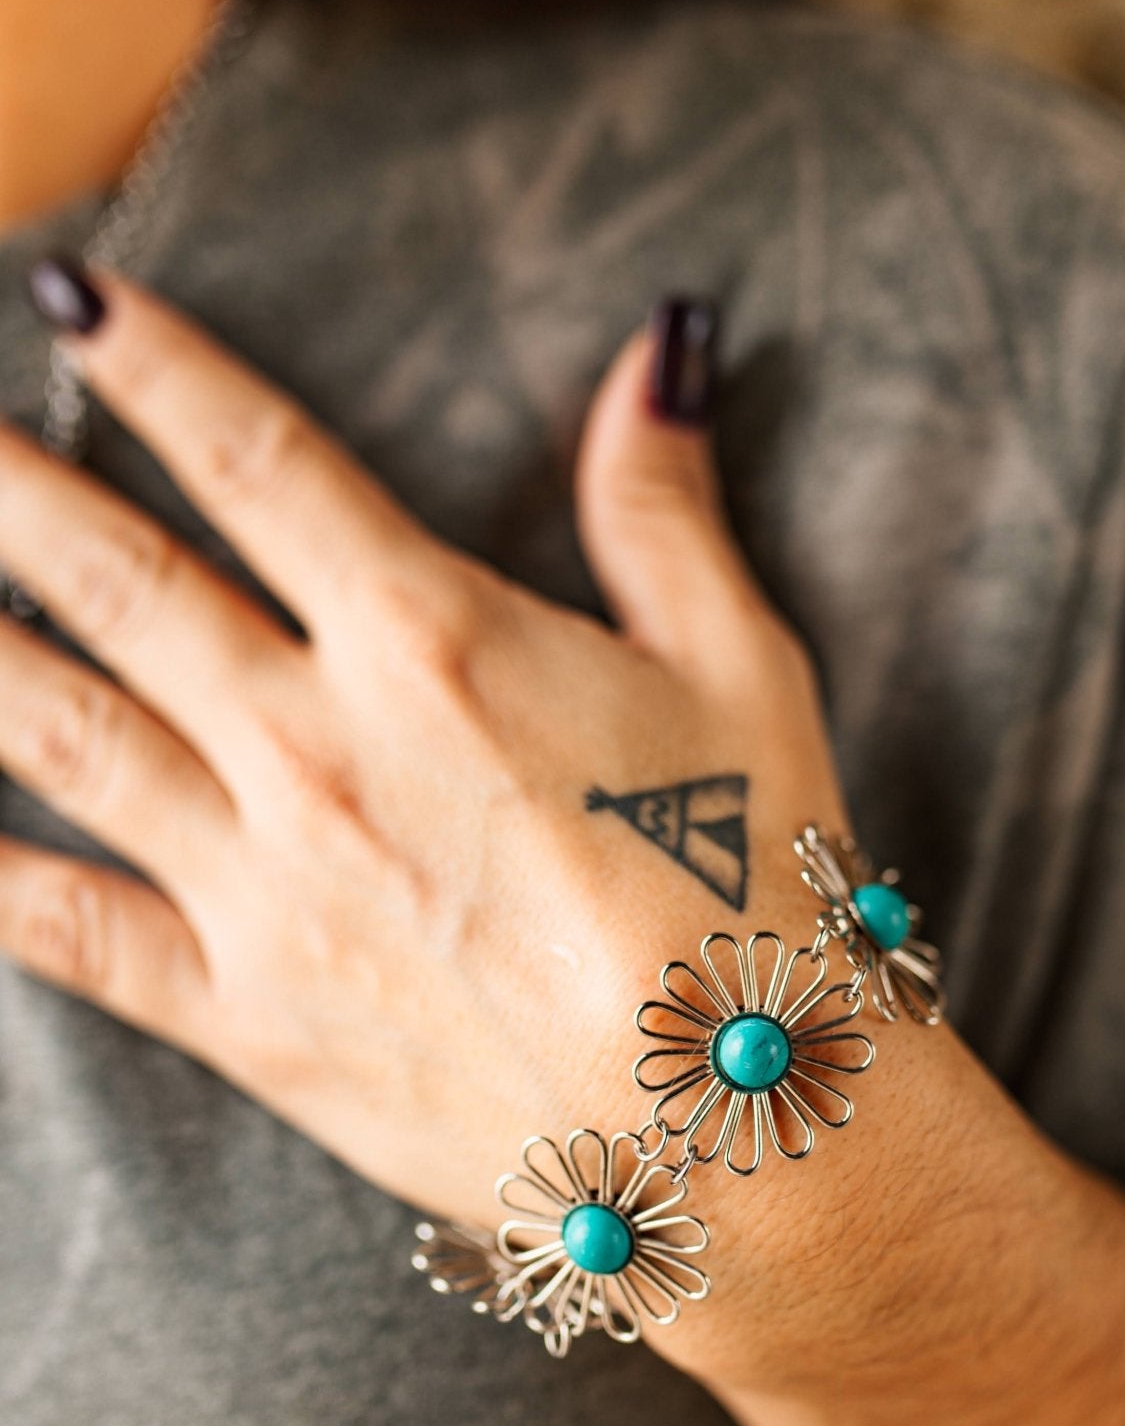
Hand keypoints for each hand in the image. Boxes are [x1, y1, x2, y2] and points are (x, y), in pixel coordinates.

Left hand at [0, 275, 864, 1274]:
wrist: (730, 1131)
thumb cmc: (750, 888)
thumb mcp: (739, 671)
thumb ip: (662, 507)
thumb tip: (658, 348)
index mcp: (428, 641)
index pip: (252, 456)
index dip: (151, 361)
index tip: (70, 294)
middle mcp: (311, 745)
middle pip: (114, 579)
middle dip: (5, 488)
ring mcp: (259, 884)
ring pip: (58, 733)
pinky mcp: (245, 1013)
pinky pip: (73, 933)